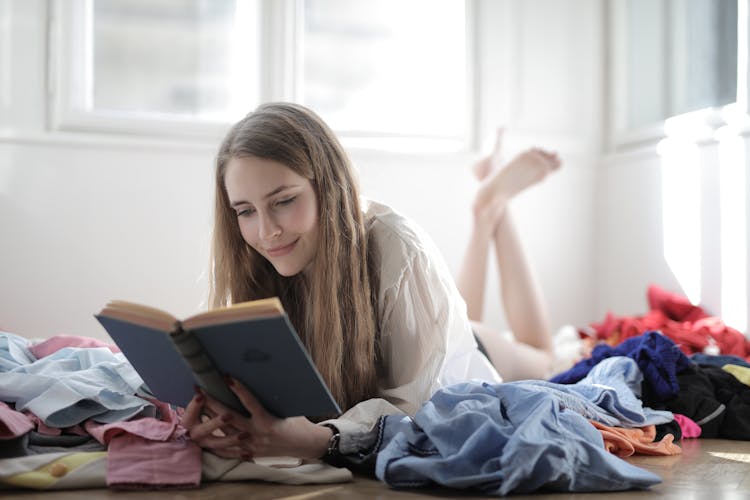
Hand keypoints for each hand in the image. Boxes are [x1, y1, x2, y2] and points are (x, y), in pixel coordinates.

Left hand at [181, 378, 332, 460]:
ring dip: (209, 422)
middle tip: (201, 391)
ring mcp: (252, 446)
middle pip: (229, 417)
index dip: (238, 389)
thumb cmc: (298, 423)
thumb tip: (258, 380)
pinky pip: (228, 452)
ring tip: (198, 411)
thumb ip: (269, 400)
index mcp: (268, 421)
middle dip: (213, 403)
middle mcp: (257, 434)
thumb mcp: (286, 408)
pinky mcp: (250, 454)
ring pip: (224, 434)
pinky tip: (204, 436)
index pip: (249, 402)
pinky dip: (216, 444)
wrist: (306, 445)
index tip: (226, 377)